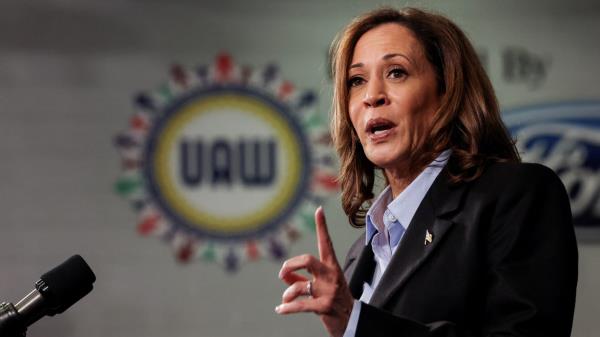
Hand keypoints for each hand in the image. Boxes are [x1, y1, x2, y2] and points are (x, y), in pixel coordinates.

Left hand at [276, 206, 353, 336]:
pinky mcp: (325, 306)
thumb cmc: (334, 300)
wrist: (352, 321)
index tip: (319, 210)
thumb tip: (283, 275)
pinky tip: (280, 309)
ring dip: (288, 293)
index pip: (326, 243)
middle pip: (308, 260)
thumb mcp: (320, 286)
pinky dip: (287, 308)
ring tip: (285, 300)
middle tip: (283, 271)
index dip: (322, 226)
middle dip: (290, 265)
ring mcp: (329, 291)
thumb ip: (301, 279)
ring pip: (300, 286)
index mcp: (332, 267)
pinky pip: (300, 305)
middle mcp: (331, 276)